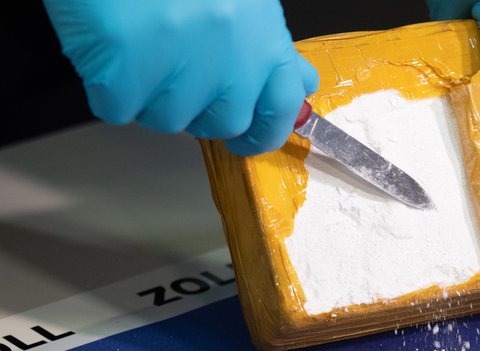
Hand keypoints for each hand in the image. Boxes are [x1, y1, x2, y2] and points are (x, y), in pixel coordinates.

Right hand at [43, 0, 317, 154]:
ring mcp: (180, 70)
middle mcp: (233, 62)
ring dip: (151, 92)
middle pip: (221, 123)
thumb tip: (299, 86)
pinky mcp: (126, 74)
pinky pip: (118, 107)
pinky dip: (110, 85)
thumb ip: (269, 46)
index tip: (247, 138)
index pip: (281, 109)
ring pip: (166, 119)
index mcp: (265, 40)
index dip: (263, 131)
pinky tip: (114, 44)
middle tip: (175, 67)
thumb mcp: (245, 0)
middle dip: (198, 107)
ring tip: (143, 40)